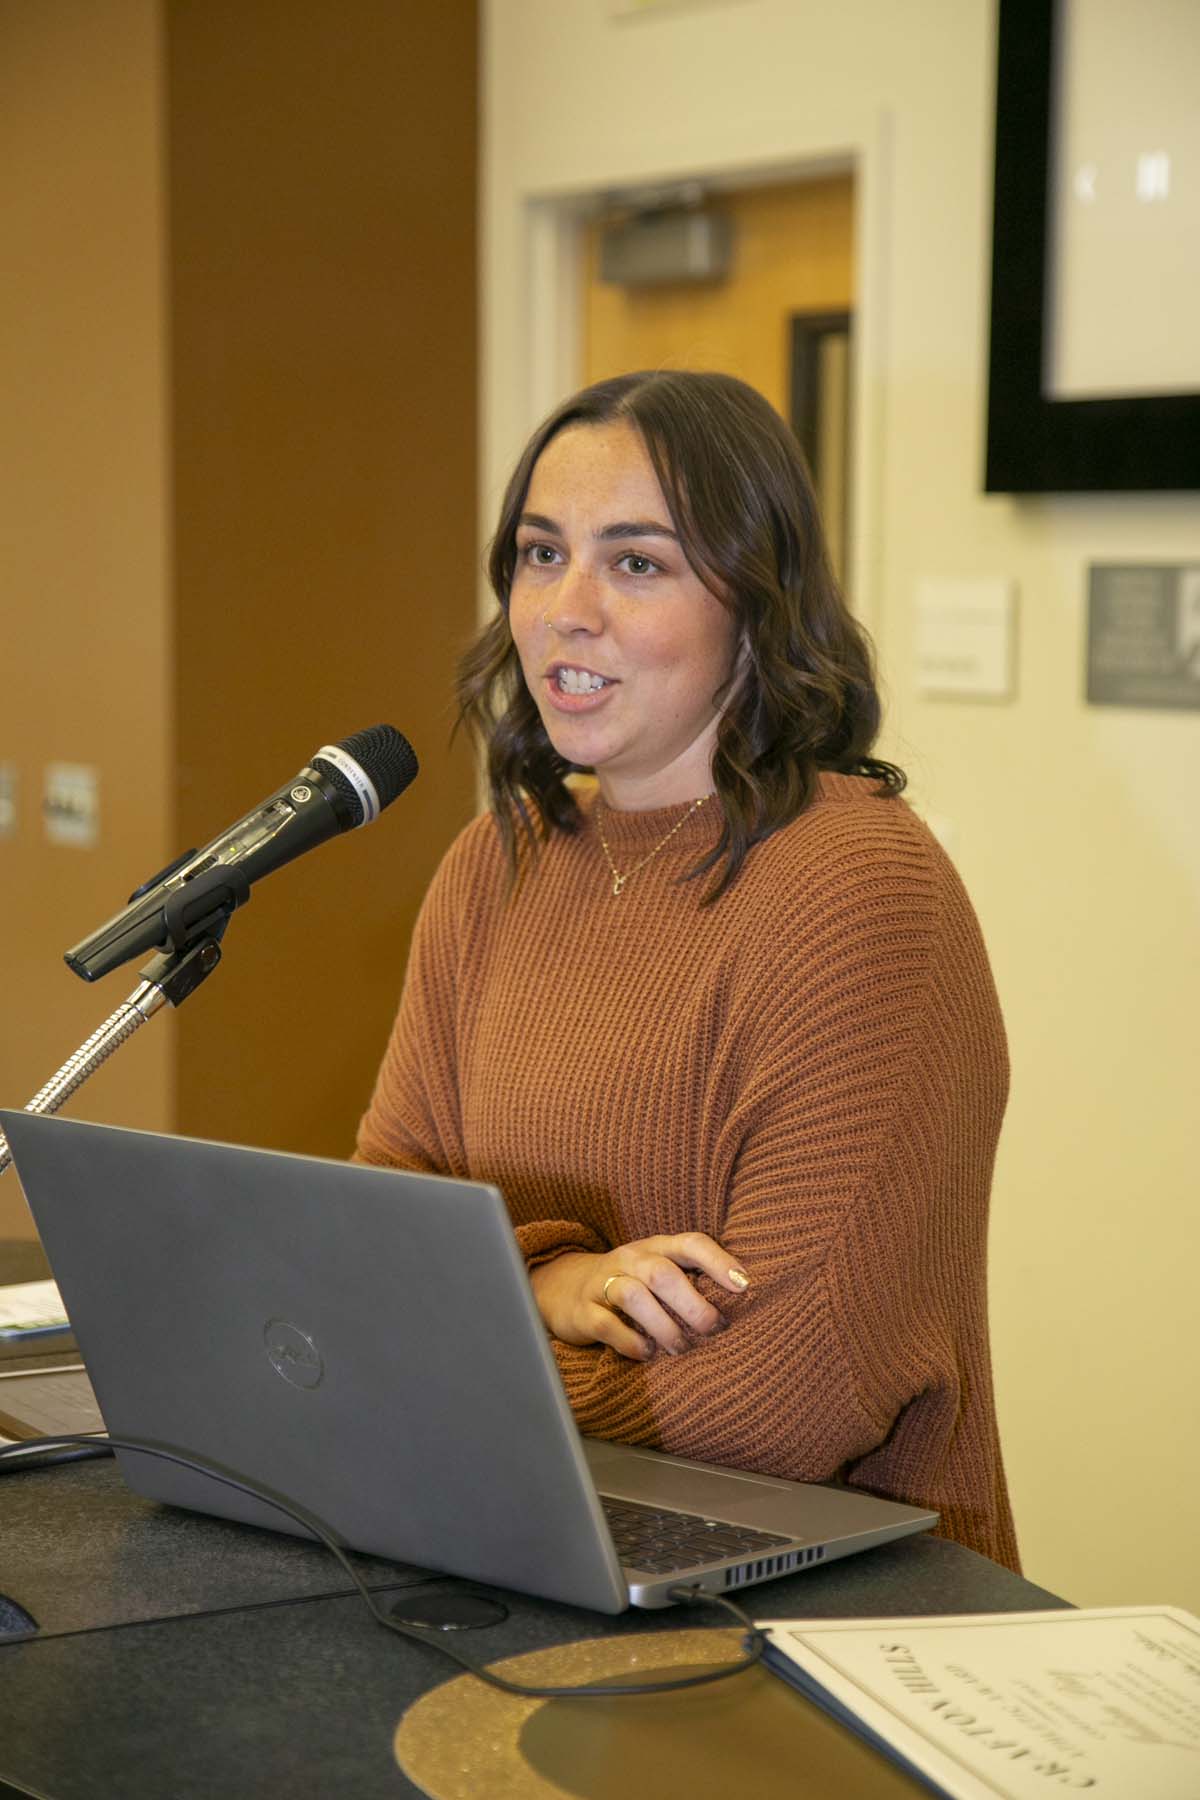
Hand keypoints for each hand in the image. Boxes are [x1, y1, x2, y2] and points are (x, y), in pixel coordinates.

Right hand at [530, 1233, 749, 1361]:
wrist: (562, 1289)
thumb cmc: (628, 1285)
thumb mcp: (656, 1274)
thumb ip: (689, 1282)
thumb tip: (737, 1306)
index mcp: (655, 1248)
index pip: (690, 1244)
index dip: (718, 1261)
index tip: (744, 1285)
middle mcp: (629, 1259)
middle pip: (662, 1272)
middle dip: (692, 1303)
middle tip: (712, 1329)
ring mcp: (602, 1283)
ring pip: (633, 1295)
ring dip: (663, 1325)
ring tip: (680, 1348)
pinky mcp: (582, 1310)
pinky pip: (606, 1324)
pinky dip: (630, 1341)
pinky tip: (647, 1354)